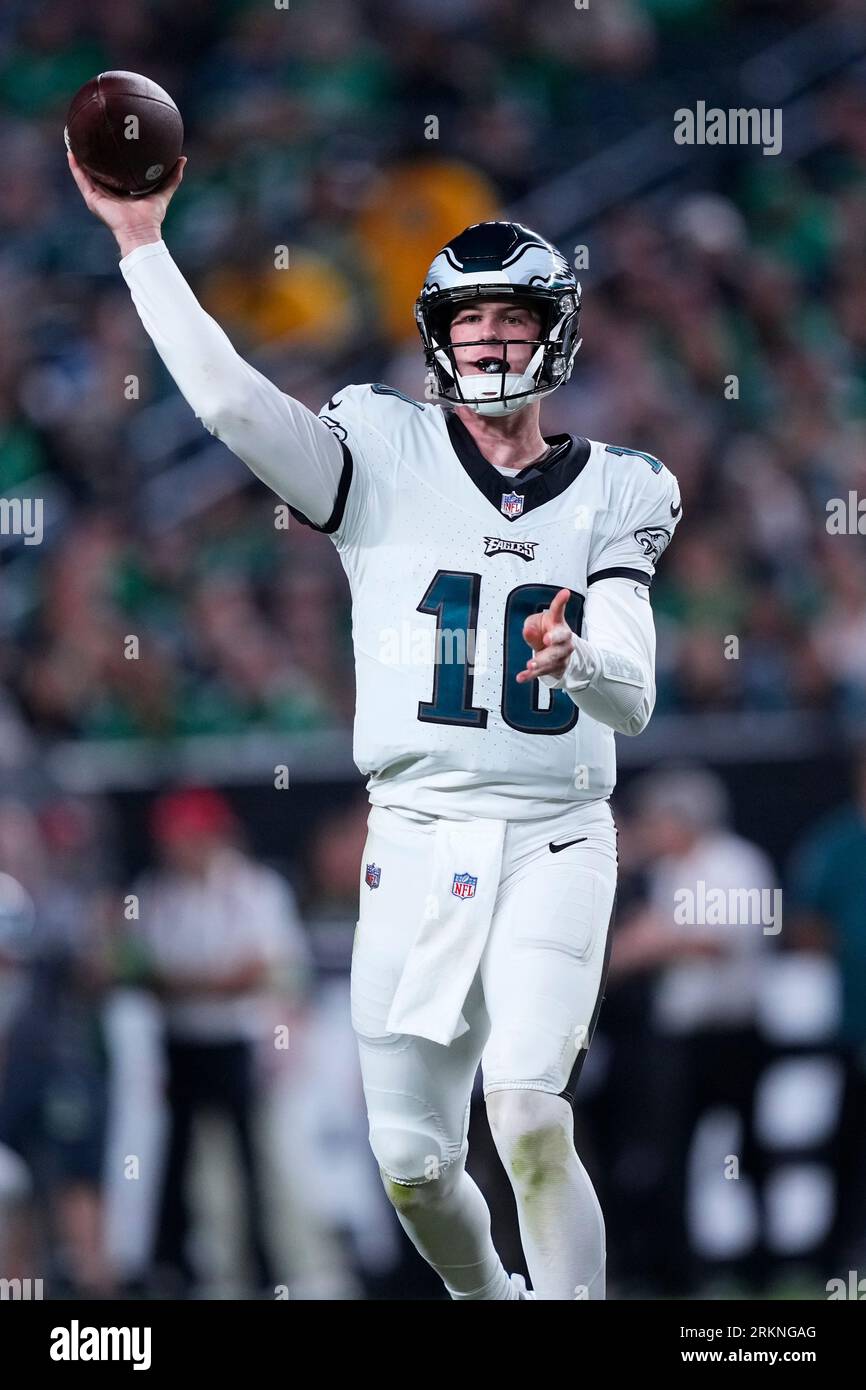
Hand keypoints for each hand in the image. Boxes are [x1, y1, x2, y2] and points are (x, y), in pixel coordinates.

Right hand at [67, 150, 186, 256]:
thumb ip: (172, 177)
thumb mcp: (163, 191)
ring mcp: (98, 196)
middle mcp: (108, 193)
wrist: (141, 232)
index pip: (114, 171)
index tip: (110, 140)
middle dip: (92, 155)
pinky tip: (71, 154)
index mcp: (121, 191)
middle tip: (88, 136)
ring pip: (85, 174)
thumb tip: (183, 158)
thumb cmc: (151, 217)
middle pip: (97, 170)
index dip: (111, 157)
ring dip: (78, 159)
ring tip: (73, 140)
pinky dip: (75, 168)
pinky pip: (81, 180)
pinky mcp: (93, 200)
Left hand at [516, 586, 574, 683]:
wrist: (555, 651)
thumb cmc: (545, 631)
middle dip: (554, 639)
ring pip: (552, 658)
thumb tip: (528, 631)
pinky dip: (530, 675)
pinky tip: (521, 677)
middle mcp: (564, 639)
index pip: (559, 610)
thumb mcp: (534, 624)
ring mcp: (561, 654)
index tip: (565, 593)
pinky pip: (541, 672)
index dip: (561, 601)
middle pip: (561, 639)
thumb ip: (531, 627)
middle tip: (546, 639)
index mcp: (558, 623)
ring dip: (541, 661)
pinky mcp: (553, 667)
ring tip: (530, 664)